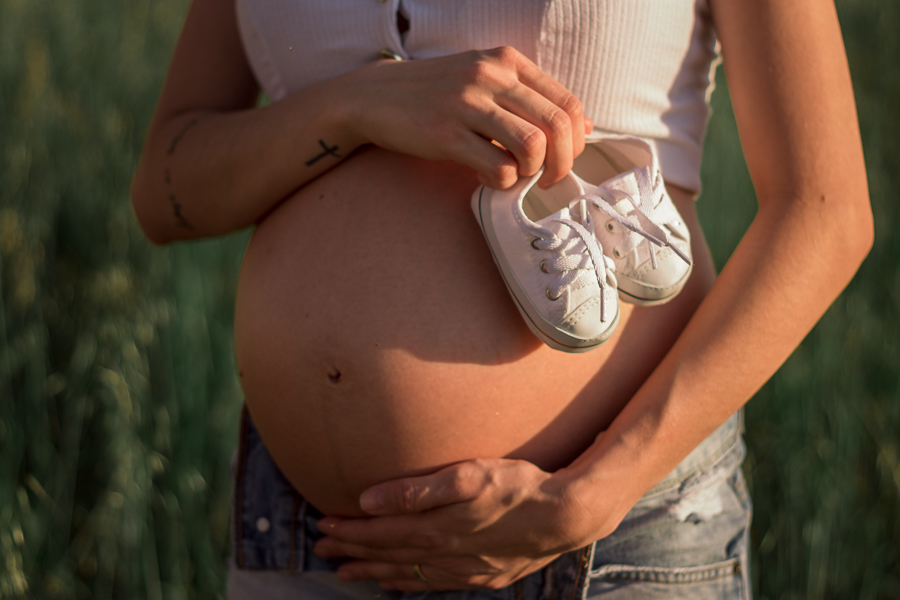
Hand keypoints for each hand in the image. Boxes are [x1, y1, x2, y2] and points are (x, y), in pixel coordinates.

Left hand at [313, 458, 593, 591]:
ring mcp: (462, 568)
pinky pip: (432, 583)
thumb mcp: (468, 475)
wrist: (564, 516)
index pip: (381, 530)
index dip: (350, 529)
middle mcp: (444, 553)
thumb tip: (369, 499)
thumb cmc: (517, 486)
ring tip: (345, 572)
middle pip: (387, 552)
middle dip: (352, 549)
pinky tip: (395, 584)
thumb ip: (416, 489)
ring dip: (372, 571)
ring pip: (405, 572)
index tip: (324, 524)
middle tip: (322, 547)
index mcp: (436, 526)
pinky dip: (407, 584)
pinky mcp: (480, 575)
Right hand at [348, 47, 591, 189]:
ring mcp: (466, 104)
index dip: (576, 140)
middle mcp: (490, 77)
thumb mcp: (488, 82)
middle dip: (563, 163)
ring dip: (533, 172)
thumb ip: (533, 100)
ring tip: (517, 176)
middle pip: (556, 126)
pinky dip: (502, 181)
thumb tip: (585, 127)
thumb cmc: (439, 94)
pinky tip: (487, 176)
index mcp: (507, 61)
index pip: (567, 103)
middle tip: (549, 179)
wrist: (377, 96)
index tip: (563, 158)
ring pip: (532, 145)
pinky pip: (497, 166)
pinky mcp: (445, 134)